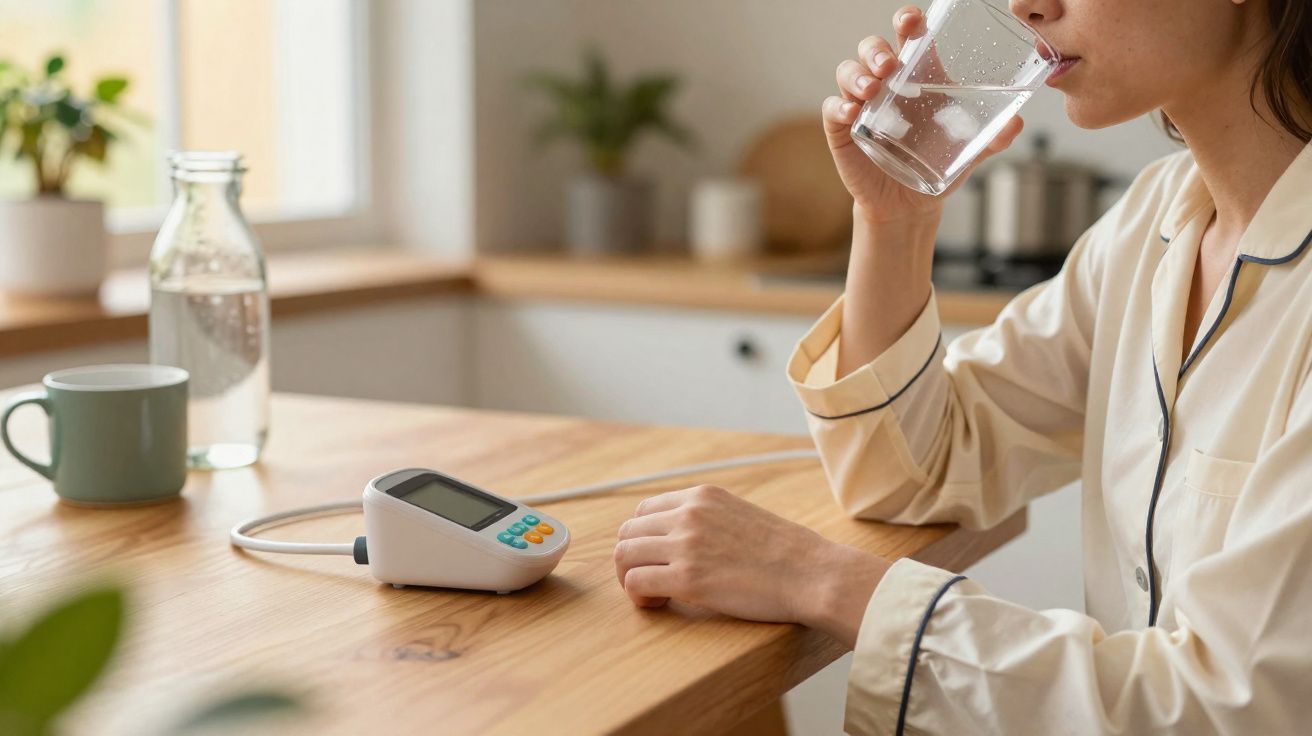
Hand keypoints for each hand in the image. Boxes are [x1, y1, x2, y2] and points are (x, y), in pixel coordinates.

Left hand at [614, 484, 889, 644]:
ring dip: (631, 578)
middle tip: (652, 580)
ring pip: (625, 555)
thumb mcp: (741, 515)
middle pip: (628, 531)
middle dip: (632, 559)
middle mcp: (689, 514)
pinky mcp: (687, 578)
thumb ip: (709, 519)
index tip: (657, 558)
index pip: (644, 510)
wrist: (812, 573)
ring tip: (656, 594)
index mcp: (702, 496)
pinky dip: (639, 596)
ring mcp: (686, 545)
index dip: (643, 538)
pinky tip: (660, 603)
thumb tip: (682, 540)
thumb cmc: (785, 554)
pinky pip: (636, 582)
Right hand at [823, 5, 1024, 225]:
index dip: (906, 22)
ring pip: (848, 71)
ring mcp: (861, 104)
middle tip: (890, 65)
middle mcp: (886, 84)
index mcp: (917, 77)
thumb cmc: (936, 164)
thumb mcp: (970, 151)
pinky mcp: (843, 129)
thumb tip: (1017, 123)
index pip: (908, 37)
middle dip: (877, 49)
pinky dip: (839, 106)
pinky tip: (853, 114)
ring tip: (872, 89)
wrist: (909, 204)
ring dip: (857, 74)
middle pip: (872, 48)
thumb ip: (993, 137)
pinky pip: (832, 108)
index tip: (911, 21)